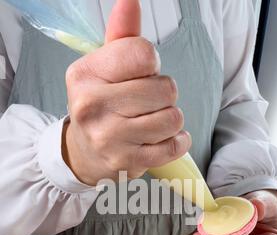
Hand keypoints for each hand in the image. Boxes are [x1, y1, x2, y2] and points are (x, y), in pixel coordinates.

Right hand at [63, 0, 190, 185]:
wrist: (85, 152)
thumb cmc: (100, 106)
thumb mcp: (103, 69)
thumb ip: (121, 37)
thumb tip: (130, 1)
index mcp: (84, 75)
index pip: (143, 54)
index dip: (151, 63)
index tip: (140, 74)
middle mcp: (92, 107)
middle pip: (165, 89)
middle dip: (164, 94)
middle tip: (147, 102)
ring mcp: (109, 139)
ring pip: (172, 118)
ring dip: (171, 119)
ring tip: (153, 121)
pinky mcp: (127, 162)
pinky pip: (174, 146)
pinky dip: (177, 141)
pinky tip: (163, 138)